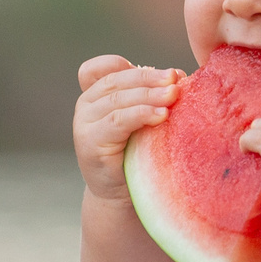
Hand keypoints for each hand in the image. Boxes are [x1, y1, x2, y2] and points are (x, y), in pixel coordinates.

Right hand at [74, 55, 181, 203]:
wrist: (122, 196)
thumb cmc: (137, 154)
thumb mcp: (141, 119)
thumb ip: (148, 96)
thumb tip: (177, 74)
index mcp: (95, 94)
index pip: (101, 68)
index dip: (127, 65)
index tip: (163, 72)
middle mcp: (85, 105)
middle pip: (116, 81)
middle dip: (149, 78)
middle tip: (176, 79)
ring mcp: (83, 124)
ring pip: (117, 100)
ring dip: (149, 95)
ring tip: (174, 95)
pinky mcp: (89, 143)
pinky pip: (117, 121)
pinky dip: (140, 114)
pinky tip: (161, 115)